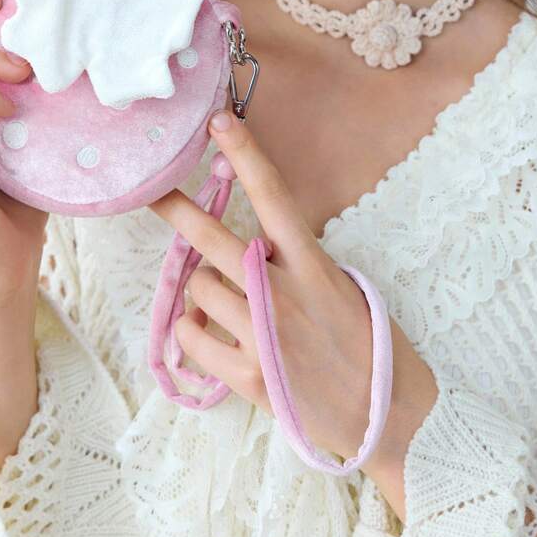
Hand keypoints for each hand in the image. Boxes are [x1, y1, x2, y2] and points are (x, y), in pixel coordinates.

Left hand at [148, 108, 438, 499]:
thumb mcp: (340, 285)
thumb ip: (293, 262)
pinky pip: (191, 336)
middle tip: (151, 189)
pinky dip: (193, 330)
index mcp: (313, 264)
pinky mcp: (247, 376)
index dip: (246, 154)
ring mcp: (263, 335)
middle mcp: (284, 293)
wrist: (386, 414)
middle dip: (176, 209)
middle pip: (213, 240)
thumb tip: (244, 249)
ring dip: (203, 291)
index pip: (274, 196)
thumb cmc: (366, 341)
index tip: (218, 122)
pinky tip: (213, 332)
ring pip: (198, 288)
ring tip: (226, 304)